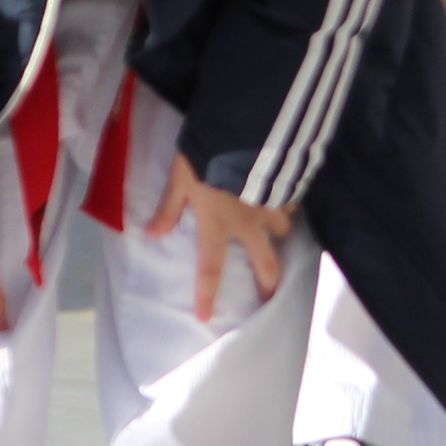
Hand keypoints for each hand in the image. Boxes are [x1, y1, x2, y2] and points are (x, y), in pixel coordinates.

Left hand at [148, 154, 296, 322]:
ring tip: (280, 230)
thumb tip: (152, 233)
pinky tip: (288, 192)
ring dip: (281, 233)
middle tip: (272, 295)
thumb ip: (170, 205)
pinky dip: (290, 201)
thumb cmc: (207, 153)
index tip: (205, 317)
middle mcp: (250, 222)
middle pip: (265, 262)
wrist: (246, 128)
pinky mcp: (291, 185)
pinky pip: (293, 200)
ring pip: (284, 229)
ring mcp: (273, 205)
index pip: (211, 267)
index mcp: (219, 223)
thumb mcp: (181, 176)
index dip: (207, 294)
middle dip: (269, 282)